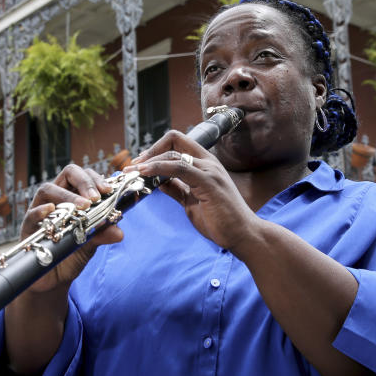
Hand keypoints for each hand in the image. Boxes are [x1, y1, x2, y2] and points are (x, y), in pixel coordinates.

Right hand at [20, 164, 122, 293]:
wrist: (55, 279)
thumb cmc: (72, 254)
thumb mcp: (92, 243)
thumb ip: (103, 234)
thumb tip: (119, 231)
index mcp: (74, 197)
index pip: (85, 176)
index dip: (96, 179)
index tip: (107, 191)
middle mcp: (57, 199)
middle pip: (68, 174)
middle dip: (84, 182)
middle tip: (95, 198)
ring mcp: (41, 211)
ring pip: (47, 190)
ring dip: (66, 196)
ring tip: (82, 207)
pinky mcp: (28, 227)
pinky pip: (31, 214)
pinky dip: (41, 211)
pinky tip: (51, 211)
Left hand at [126, 130, 258, 250]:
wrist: (243, 235)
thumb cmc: (220, 220)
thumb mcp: (192, 201)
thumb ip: (177, 188)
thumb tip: (158, 182)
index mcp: (205, 164)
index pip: (178, 142)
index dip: (156, 149)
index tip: (140, 164)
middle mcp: (208, 162)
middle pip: (174, 139)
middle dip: (149, 151)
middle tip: (132, 168)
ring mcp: (209, 170)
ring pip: (173, 153)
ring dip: (148, 161)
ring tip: (132, 172)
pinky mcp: (209, 182)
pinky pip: (179, 168)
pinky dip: (158, 168)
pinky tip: (145, 173)